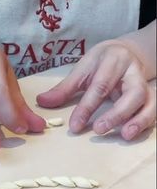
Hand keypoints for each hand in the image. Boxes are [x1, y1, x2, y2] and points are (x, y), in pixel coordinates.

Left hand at [37, 40, 155, 139]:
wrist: (125, 52)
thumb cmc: (100, 63)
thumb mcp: (82, 70)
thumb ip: (64, 88)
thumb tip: (42, 102)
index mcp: (112, 61)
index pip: (100, 86)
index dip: (87, 107)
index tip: (74, 126)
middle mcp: (132, 72)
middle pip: (132, 93)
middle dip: (117, 113)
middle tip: (99, 130)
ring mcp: (144, 84)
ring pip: (149, 101)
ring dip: (139, 120)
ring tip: (124, 135)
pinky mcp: (151, 95)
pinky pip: (154, 109)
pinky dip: (145, 122)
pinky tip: (132, 134)